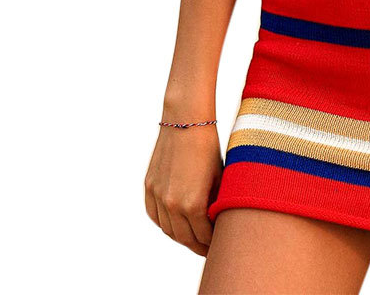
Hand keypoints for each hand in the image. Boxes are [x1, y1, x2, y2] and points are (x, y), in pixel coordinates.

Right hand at [144, 123, 222, 255]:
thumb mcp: (220, 177)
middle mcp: (171, 204)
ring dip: (181, 237)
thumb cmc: (210, 147)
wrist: (186, 121)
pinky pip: (155, 215)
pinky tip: (175, 224)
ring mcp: (157, 196)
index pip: (203, 236)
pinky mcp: (149, 186)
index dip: (213, 242)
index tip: (220, 244)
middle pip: (185, 238)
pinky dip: (165, 223)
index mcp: (192, 204)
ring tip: (194, 237)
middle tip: (209, 247)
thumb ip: (216, 203)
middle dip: (198, 245)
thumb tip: (219, 221)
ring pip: (168, 230)